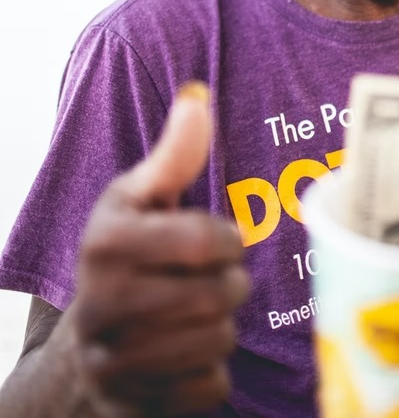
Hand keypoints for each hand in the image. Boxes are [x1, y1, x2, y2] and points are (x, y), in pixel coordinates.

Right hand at [71, 83, 249, 415]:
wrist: (84, 346)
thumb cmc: (127, 254)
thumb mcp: (139, 199)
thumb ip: (174, 154)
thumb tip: (197, 96)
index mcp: (104, 242)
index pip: (206, 241)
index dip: (228, 239)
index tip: (220, 240)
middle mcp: (101, 304)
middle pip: (218, 294)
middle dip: (229, 284)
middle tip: (211, 279)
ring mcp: (113, 362)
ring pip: (219, 341)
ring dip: (221, 326)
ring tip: (197, 312)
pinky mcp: (133, 406)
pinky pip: (210, 388)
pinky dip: (210, 371)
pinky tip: (184, 353)